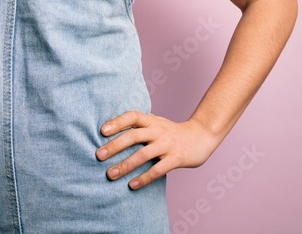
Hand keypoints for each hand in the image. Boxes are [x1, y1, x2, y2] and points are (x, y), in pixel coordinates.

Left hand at [95, 111, 221, 189]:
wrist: (202, 136)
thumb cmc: (174, 132)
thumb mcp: (158, 123)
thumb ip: (141, 124)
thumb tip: (115, 125)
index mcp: (152, 121)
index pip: (132, 116)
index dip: (117, 122)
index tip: (102, 131)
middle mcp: (158, 131)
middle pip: (134, 136)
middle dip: (114, 146)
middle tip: (98, 155)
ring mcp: (167, 145)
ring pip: (143, 154)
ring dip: (125, 165)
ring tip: (110, 174)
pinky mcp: (176, 159)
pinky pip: (157, 169)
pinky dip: (143, 178)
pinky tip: (132, 185)